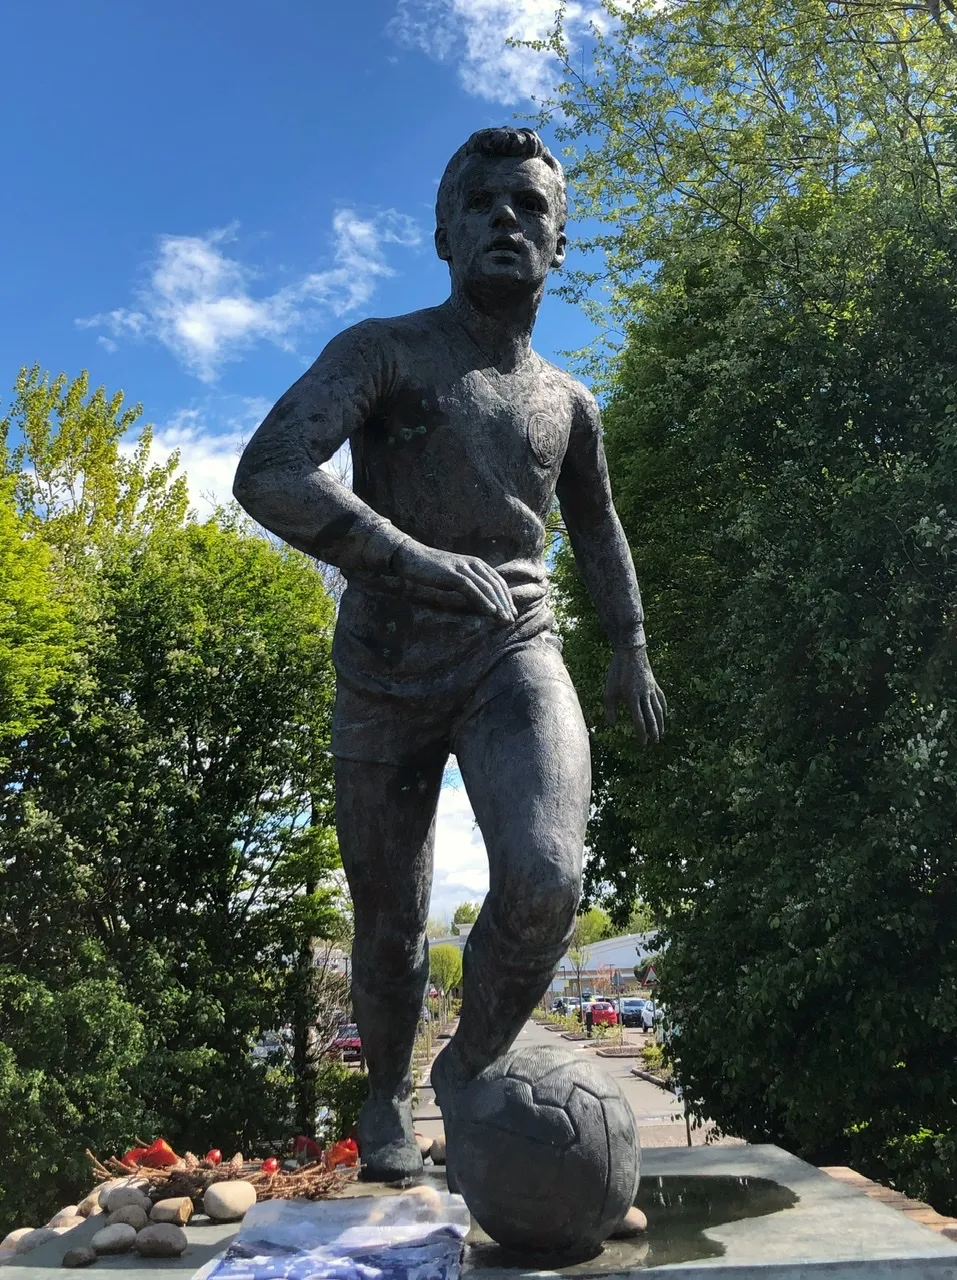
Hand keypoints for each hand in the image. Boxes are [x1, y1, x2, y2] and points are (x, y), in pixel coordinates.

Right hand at [391, 540, 516, 623]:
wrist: (411, 557)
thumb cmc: (432, 569)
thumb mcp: (454, 576)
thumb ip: (468, 584)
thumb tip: (478, 600)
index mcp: (477, 564)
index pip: (497, 581)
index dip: (506, 597)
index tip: (512, 613)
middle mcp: (473, 563)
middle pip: (495, 585)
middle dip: (505, 603)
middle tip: (511, 620)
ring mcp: (463, 567)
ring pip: (486, 587)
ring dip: (497, 604)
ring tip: (504, 619)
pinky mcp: (452, 573)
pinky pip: (471, 588)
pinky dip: (483, 600)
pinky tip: (490, 611)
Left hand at [603, 646, 666, 745]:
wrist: (630, 652)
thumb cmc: (617, 672)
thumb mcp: (608, 691)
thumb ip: (610, 709)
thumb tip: (612, 725)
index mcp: (632, 698)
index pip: (639, 721)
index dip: (642, 734)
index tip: (643, 744)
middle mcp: (644, 695)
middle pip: (651, 717)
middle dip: (653, 732)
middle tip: (655, 742)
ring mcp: (651, 689)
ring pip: (658, 709)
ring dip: (660, 723)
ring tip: (661, 733)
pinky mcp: (654, 684)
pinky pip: (661, 698)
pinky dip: (663, 708)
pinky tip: (665, 714)